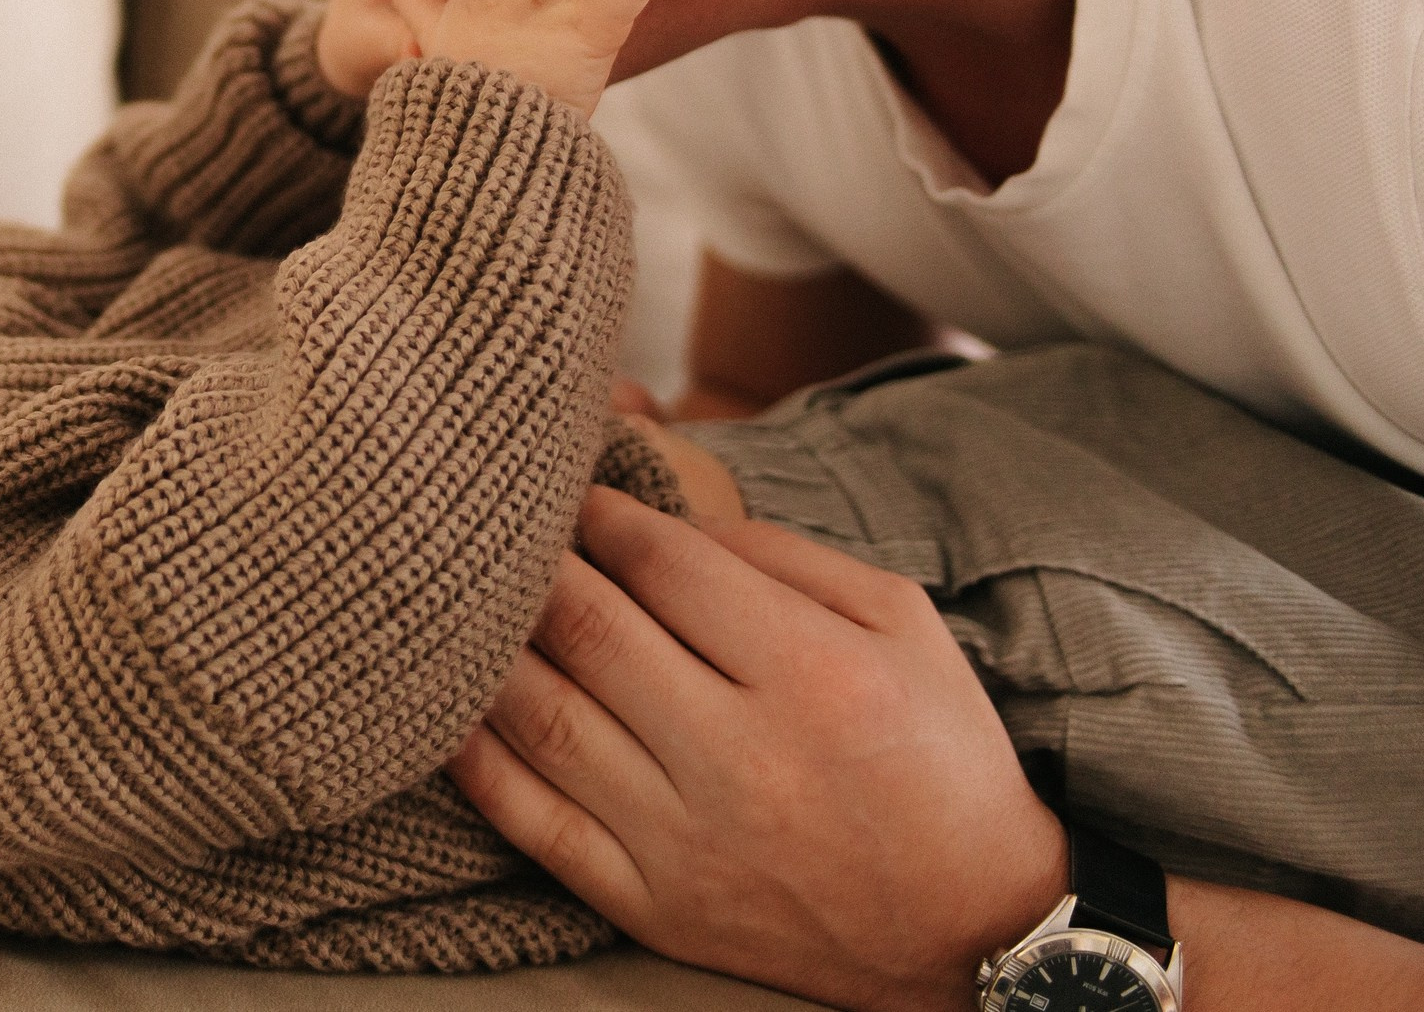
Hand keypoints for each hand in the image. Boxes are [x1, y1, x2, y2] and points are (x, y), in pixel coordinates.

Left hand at [446, 487, 1066, 1011]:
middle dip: (535, 560)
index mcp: (811, 674)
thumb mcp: (901, 624)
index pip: (664, 564)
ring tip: (467, 598)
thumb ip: (783, 555)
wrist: (971, 933)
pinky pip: (531, 820)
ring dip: (489, 643)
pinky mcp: (650, 905)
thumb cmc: (937, 756)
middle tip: (505, 528)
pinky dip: (475, 757)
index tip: (575, 491)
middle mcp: (740, 756)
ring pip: (542, 715)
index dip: (604, 513)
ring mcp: (685, 839)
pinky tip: (452, 706)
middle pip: (588, 627)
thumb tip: (666, 517)